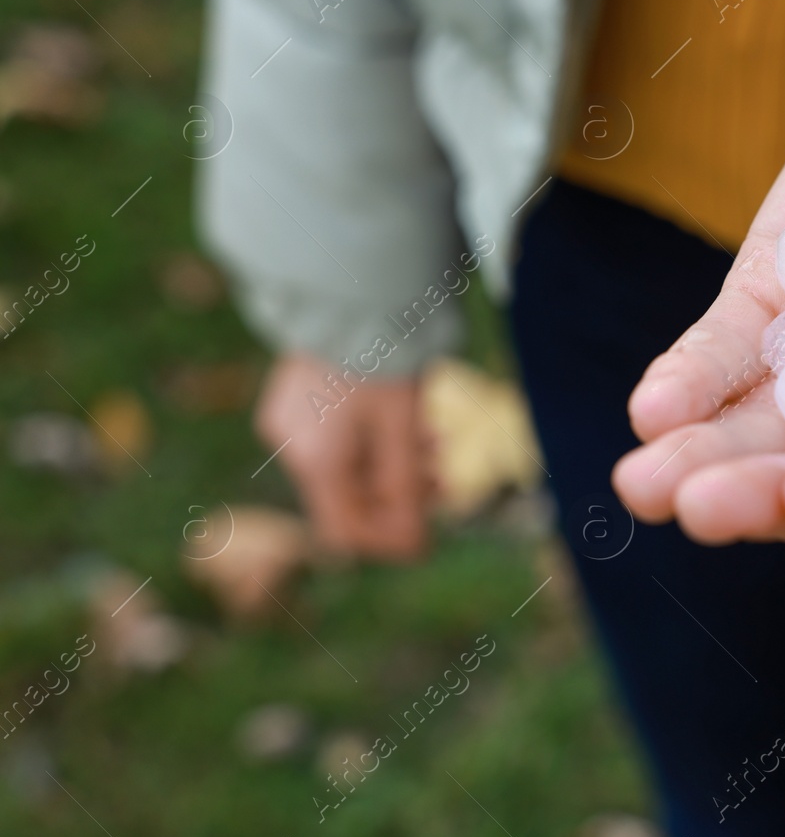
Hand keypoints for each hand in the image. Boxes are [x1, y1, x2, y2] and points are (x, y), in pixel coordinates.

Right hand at [255, 353, 433, 559]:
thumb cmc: (379, 356)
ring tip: (436, 437)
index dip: (388, 539)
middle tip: (444, 473)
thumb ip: (405, 491)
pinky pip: (337, 432)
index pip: (344, 531)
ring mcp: (288, 417)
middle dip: (402, 490)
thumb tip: (412, 549)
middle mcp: (291, 445)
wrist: (348, 286)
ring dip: (395, 459)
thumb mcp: (402, 428)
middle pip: (349, 494)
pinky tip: (408, 414)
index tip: (428, 527)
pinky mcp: (295, 393)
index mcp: (315, 461)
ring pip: (348, 460)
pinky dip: (374, 434)